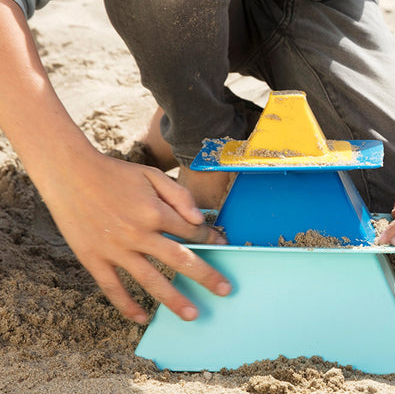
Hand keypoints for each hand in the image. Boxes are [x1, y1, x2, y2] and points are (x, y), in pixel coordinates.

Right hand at [39, 150, 230, 323]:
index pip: (191, 232)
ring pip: (150, 281)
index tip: (222, 246)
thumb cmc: (116, 173)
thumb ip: (178, 195)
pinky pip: (112, 288)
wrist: (71, 173)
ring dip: (173, 300)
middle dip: (206, 276)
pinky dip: (127, 305)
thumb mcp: (152, 174)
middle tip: (225, 290)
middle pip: (179, 260)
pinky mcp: (93, 258)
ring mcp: (115, 249)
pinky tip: (142, 318)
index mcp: (155, 211)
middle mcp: (138, 234)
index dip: (210, 239)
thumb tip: (200, 218)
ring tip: (192, 315)